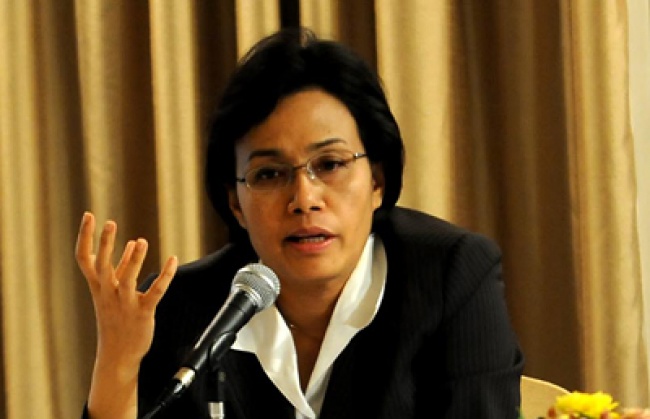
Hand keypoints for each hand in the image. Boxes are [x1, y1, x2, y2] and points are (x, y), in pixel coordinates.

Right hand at [76, 211, 176, 417]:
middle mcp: (108, 293)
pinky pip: (155, 292)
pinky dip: (165, 276)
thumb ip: (121, 268)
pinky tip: (172, 260)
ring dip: (133, 260)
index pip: (85, 258)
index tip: (88, 215)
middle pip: (102, 266)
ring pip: (127, 279)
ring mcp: (124, 303)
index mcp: (98, 287)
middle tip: (110, 223)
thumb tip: (131, 244)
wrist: (117, 354)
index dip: (85, 236)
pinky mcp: (142, 313)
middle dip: (106, 244)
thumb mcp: (112, 294)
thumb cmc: (115, 320)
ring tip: (141, 241)